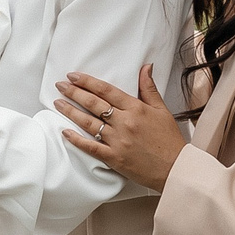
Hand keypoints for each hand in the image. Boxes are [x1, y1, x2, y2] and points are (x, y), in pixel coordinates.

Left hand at [52, 64, 185, 191]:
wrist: (175, 168)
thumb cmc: (169, 140)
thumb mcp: (162, 110)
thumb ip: (149, 88)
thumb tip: (146, 67)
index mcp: (136, 109)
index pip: (106, 90)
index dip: (87, 82)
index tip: (73, 76)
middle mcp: (125, 123)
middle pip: (94, 104)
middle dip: (74, 92)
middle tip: (60, 85)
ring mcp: (118, 141)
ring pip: (89, 123)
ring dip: (71, 112)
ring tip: (58, 103)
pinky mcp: (114, 158)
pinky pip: (91, 147)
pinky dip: (76, 139)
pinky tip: (65, 132)